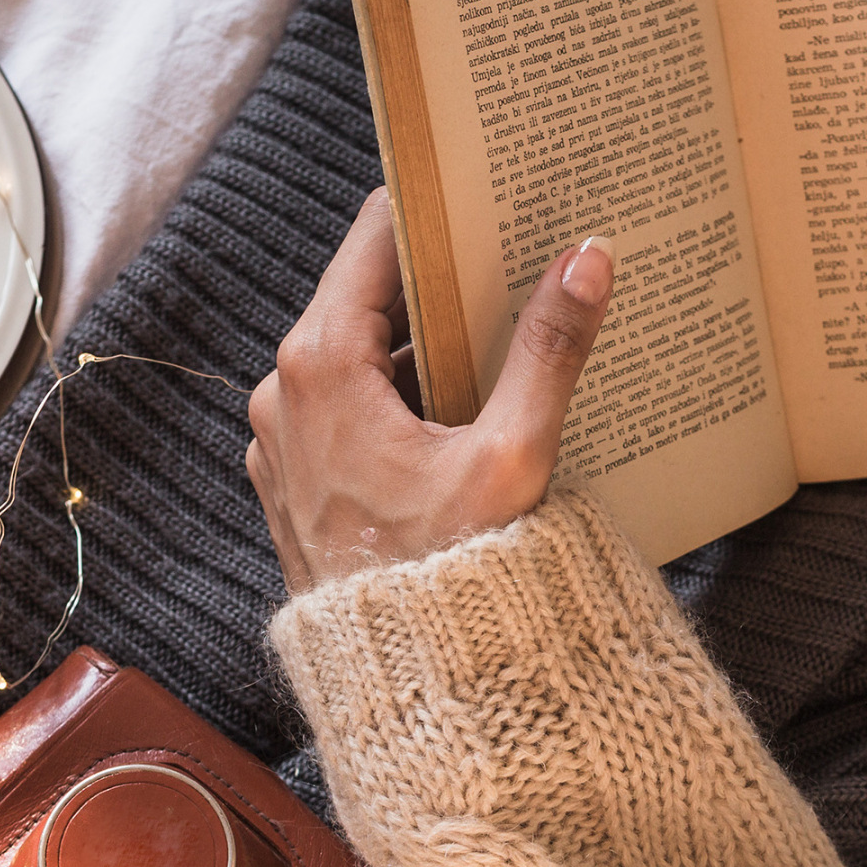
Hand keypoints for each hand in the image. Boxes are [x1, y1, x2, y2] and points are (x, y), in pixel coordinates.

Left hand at [245, 190, 614, 591]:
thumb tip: (586, 260)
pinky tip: (457, 409)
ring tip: (496, 329)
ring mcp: (279, 438)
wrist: (401, 681)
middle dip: (436, 275)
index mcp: (321, 363)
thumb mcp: (511, 457)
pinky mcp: (292, 478)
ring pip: (355, 355)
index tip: (481, 185)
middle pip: (366, 295)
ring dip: (419, 342)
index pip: (375, 238)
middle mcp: (282, 391)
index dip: (433, 206)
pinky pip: (343, 408)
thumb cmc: (446, 574)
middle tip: (510, 251)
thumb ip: (548, 350)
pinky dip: (393, 396)